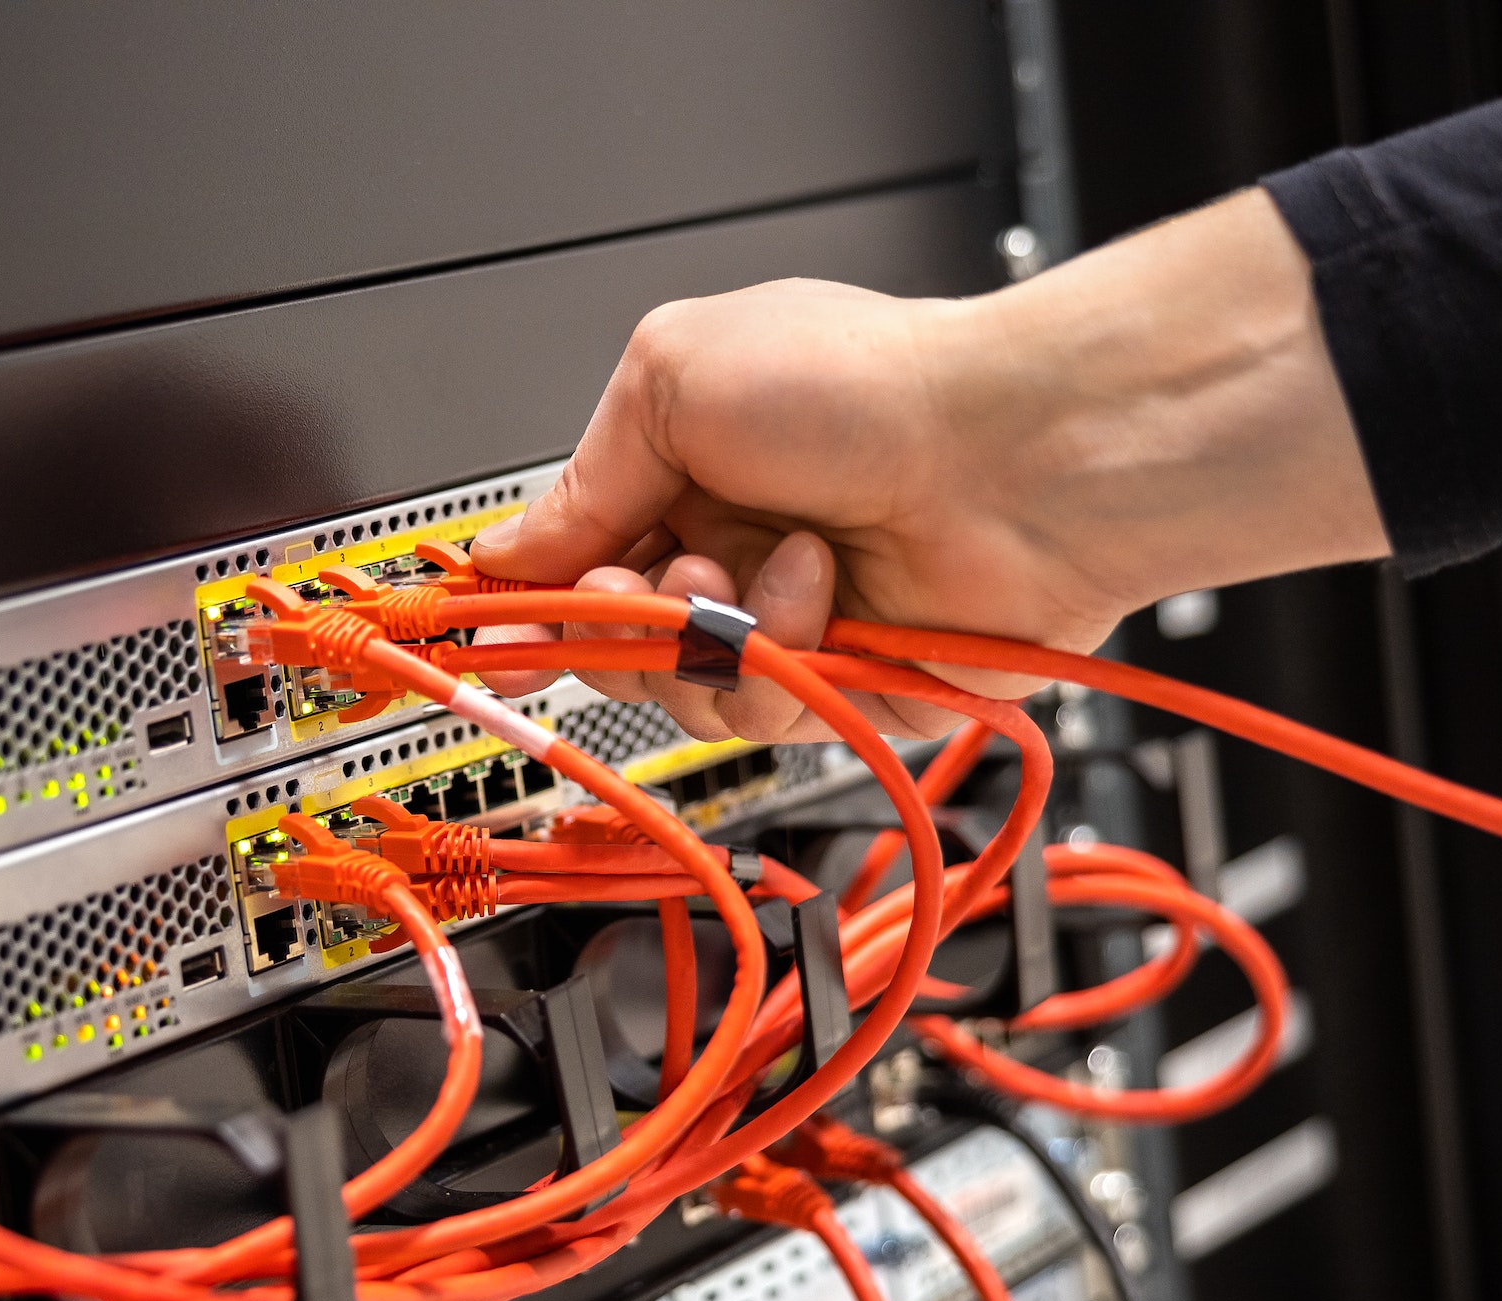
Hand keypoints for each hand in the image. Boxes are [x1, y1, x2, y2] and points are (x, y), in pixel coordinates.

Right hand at [470, 189, 1387, 741]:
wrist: (1011, 456)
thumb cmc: (866, 385)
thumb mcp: (672, 380)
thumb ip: (578, 480)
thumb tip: (504, 548)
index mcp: (684, 468)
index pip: (575, 556)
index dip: (529, 597)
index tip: (490, 628)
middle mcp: (731, 550)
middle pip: (616, 637)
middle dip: (617, 616)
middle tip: (642, 584)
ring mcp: (785, 624)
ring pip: (679, 689)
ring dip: (707, 630)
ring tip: (757, 568)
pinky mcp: (838, 691)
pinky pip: (757, 719)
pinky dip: (778, 655)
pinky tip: (821, 590)